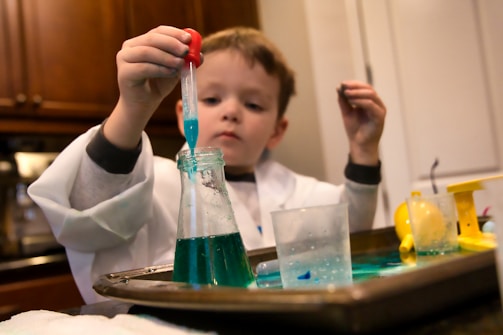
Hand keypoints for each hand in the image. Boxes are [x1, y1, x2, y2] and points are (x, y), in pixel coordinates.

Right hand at [105, 26, 191, 148]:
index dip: (174, 33)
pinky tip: (171, 72)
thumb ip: (184, 60)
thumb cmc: (158, 84)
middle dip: (172, 44)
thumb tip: (199, 54)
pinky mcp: (123, 73)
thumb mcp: (174, 69)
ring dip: (167, 57)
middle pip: (152, 39)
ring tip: (180, 64)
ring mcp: (124, 58)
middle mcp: (130, 47)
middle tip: (186, 51)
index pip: (158, 31)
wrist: (143, 104)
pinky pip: (143, 68)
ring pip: (147, 52)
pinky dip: (160, 69)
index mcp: (141, 41)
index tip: (189, 39)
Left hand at [337, 80, 385, 165]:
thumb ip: (343, 100)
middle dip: (355, 86)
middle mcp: (377, 104)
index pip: (364, 88)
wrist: (359, 145)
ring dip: (357, 92)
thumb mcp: (347, 112)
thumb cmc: (355, 129)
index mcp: (370, 102)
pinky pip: (371, 105)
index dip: (354, 84)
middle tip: (344, 86)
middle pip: (368, 89)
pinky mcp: (380, 117)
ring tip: (346, 93)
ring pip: (371, 95)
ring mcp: (380, 110)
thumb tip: (339, 87)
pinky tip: (351, 101)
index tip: (342, 83)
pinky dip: (361, 101)